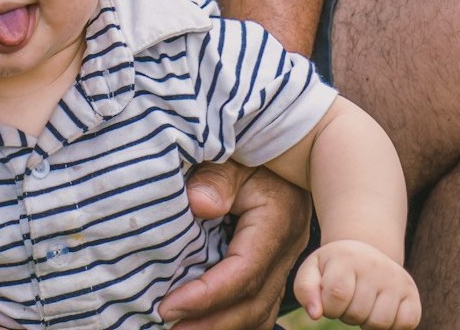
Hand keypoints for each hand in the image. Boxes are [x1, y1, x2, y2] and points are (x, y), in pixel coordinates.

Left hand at [158, 161, 310, 329]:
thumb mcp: (233, 156)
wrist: (291, 147)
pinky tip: (205, 321)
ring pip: (261, 311)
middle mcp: (287, 249)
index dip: (206, 296)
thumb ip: (216, 179)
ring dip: (223, 326)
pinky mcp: (277, 265)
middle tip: (169, 328)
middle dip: (212, 324)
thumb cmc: (254, 151)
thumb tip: (198, 204)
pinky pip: (260, 303)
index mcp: (276, 223)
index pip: (242, 273)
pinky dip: (233, 318)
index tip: (168, 307)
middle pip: (254, 304)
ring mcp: (285, 260)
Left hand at [292, 239, 419, 329]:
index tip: (331, 299)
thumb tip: (315, 314)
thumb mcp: (312, 270)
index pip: (336, 296)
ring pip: (380, 323)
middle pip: (357, 313)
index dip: (330, 307)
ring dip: (366, 323)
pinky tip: (381, 311)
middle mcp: (375, 266)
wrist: (365, 252)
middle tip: (349, 299)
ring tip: (363, 305)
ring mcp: (397, 279)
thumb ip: (305, 290)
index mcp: (347, 257)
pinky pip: (406, 324)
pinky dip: (391, 327)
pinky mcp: (412, 294)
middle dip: (347, 315)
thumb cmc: (334, 267)